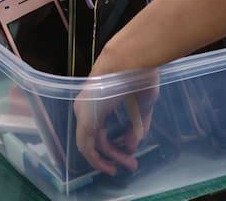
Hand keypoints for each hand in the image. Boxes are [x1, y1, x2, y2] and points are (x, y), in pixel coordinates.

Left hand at [74, 51, 159, 174]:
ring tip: (126, 166)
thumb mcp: (141, 105)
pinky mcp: (86, 118)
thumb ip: (135, 126)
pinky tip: (111, 165)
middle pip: (95, 139)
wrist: (131, 59)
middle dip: (113, 154)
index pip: (100, 130)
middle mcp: (86, 108)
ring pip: (90, 146)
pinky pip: (86, 146)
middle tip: (131, 165)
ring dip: (106, 160)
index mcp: (97, 101)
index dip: (115, 145)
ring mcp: (84, 113)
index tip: (130, 154)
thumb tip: (131, 146)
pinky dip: (97, 159)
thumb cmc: (138, 74)